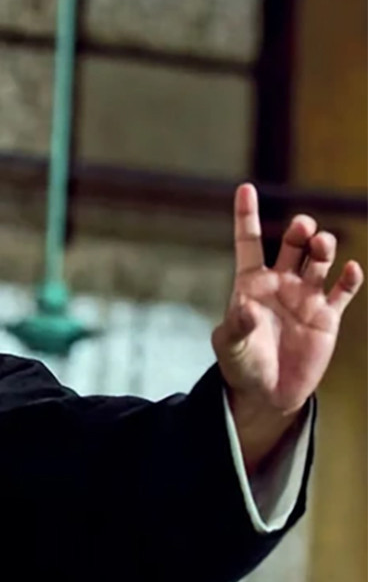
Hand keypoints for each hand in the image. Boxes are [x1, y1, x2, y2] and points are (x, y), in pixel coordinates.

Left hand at [212, 184, 362, 470]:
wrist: (267, 393)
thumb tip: (245, 307)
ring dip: (324, 249)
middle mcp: (280, 283)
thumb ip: (236, 326)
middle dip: (300, 231)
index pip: (249, 241)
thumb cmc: (241, 365)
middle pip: (292, 245)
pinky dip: (348, 278)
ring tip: (323, 246)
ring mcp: (305, 297)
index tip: (245, 188)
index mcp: (250, 283)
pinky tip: (349, 271)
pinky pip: (342, 291)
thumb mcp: (230, 346)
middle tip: (304, 229)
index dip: (247, 215)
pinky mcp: (327, 317)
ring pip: (319, 261)